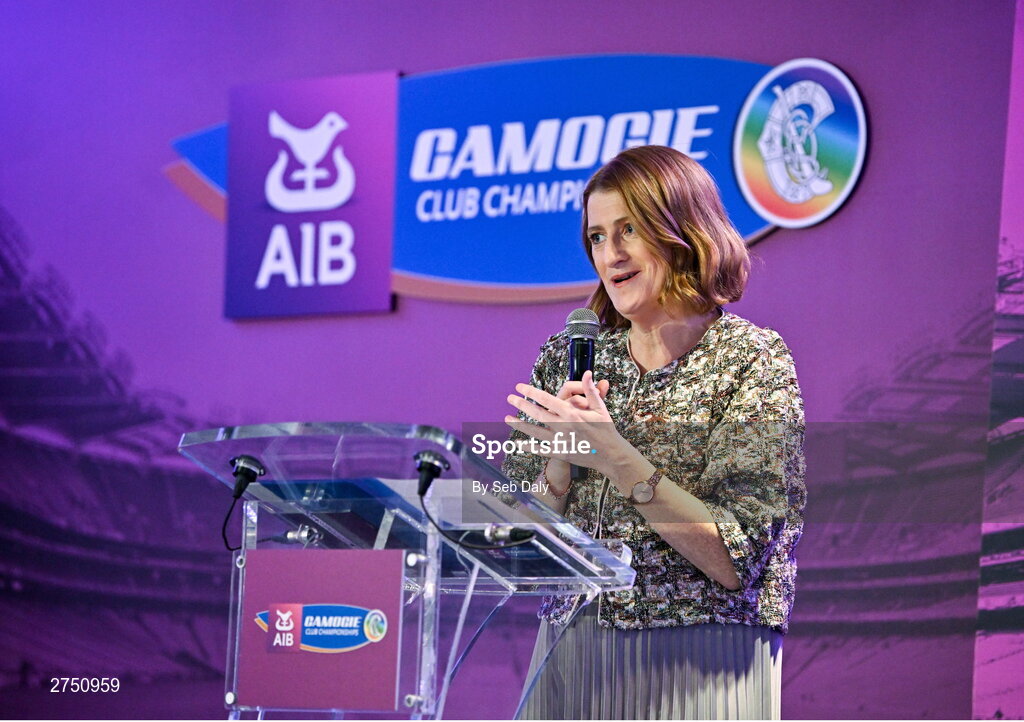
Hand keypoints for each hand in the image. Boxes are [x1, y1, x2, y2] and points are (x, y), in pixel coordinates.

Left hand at [504, 370, 630, 475]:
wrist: (611, 455)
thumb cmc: (606, 429)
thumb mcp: (600, 408)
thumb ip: (591, 390)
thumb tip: (587, 373)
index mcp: (572, 413)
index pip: (546, 399)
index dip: (531, 392)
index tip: (520, 387)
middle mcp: (563, 426)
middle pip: (536, 413)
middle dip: (521, 405)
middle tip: (510, 398)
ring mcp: (560, 441)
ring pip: (535, 432)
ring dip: (519, 425)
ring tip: (507, 419)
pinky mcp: (560, 453)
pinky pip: (540, 450)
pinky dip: (528, 447)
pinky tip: (518, 443)